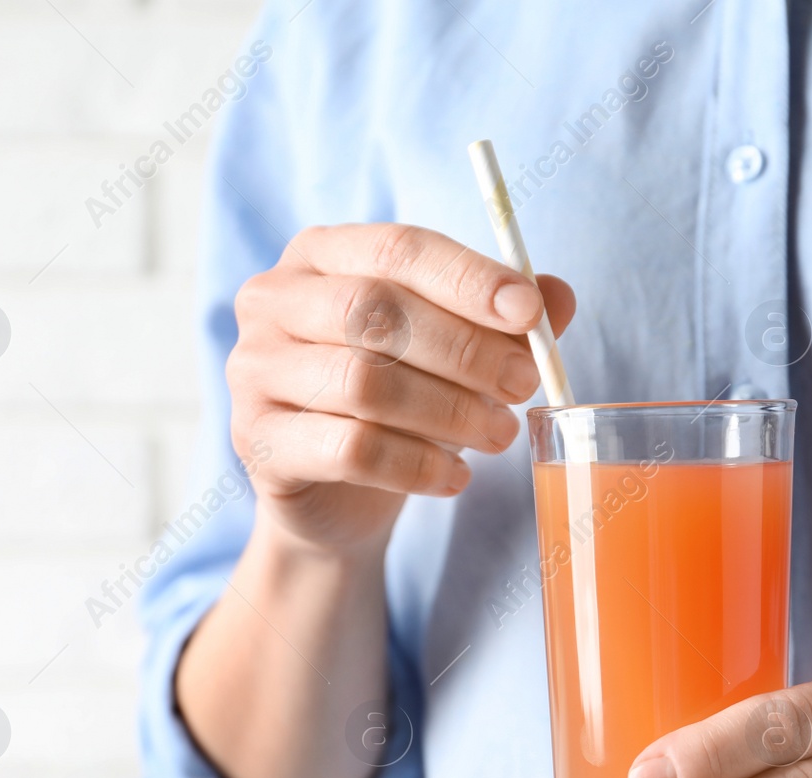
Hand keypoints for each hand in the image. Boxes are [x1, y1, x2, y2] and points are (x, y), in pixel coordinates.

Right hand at [227, 223, 575, 554]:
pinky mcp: (258, 442)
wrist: (337, 495)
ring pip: (364, 384)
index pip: (398, 248)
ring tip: (499, 435)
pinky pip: (349, 449)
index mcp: (321, 253)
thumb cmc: (399, 401)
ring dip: (449, 412)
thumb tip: (557, 297)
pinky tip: (455, 476)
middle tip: (523, 385)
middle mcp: (273, 300)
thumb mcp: (453, 350)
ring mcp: (254, 371)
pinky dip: (417, 465)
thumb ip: (501, 319)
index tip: (529, 312)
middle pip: (376, 312)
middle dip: (465, 350)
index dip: (468, 279)